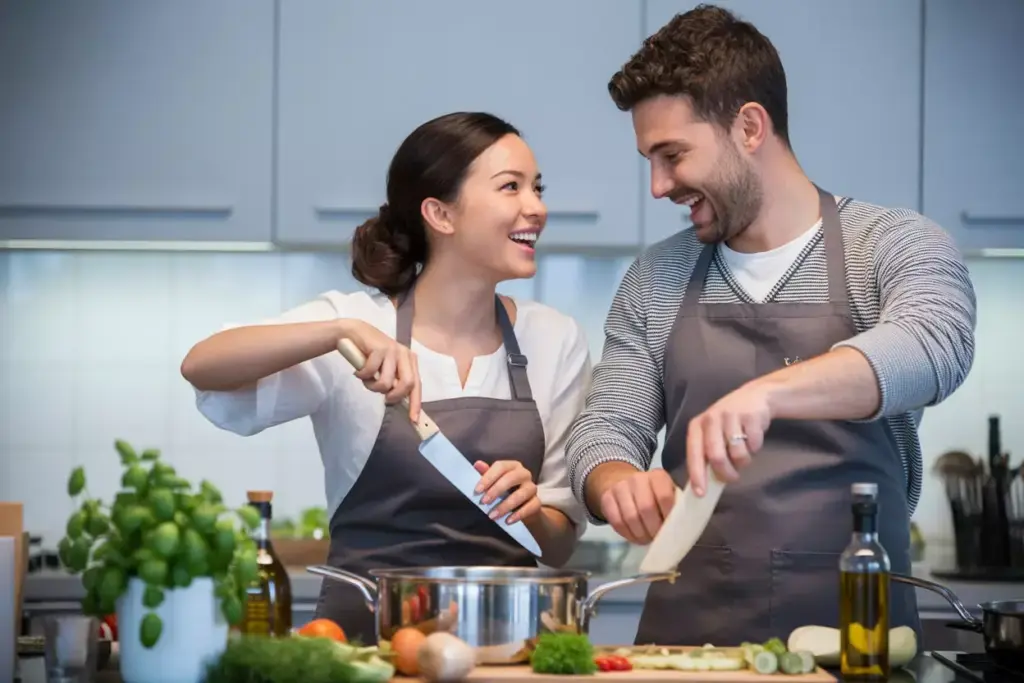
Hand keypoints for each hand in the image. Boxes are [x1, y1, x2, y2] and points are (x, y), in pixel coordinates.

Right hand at [340, 319, 421, 421]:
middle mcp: (405, 354)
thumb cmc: (371, 354)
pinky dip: (362, 376)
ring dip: (372, 386)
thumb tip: (399, 402)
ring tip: (366, 379)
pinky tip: (358, 370)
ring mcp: (392, 350)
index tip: (413, 420)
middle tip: (383, 398)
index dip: (415, 404)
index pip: (417, 385)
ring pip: (386, 382)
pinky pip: (371, 373)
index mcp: (410, 360)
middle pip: (407, 384)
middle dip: (394, 396)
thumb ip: (394, 381)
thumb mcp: (387, 368)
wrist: (354, 333)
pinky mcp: (379, 348)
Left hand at [472, 460, 540, 523]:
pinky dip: (519, 514)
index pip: (501, 466)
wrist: (522, 509)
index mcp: (512, 466)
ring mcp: (532, 488)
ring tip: (492, 516)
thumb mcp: (494, 482)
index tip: (477, 490)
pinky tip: (508, 521)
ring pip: (521, 494)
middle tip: (483, 502)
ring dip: (505, 505)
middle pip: (511, 478)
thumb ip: (486, 474)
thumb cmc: (505, 492)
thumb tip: (478, 464)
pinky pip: (531, 507)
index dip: (488, 477)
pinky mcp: (537, 502)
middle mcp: (524, 474)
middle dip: (496, 490)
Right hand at [599, 469, 676, 543]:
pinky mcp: (607, 498)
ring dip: (640, 534)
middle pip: (646, 508)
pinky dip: (627, 534)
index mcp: (658, 476)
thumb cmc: (654, 495)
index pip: (664, 497)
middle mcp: (638, 478)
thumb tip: (681, 528)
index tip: (671, 529)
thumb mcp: (669, 494)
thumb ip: (676, 507)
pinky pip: (617, 522)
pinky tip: (635, 537)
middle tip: (657, 538)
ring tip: (647, 539)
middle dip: (653, 529)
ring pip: (630, 517)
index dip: (668, 517)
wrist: (625, 483)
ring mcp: (620, 487)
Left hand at [687, 381, 771, 495]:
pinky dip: (756, 448)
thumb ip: (707, 452)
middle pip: (716, 456)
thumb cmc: (729, 422)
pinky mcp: (750, 415)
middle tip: (733, 477)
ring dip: (744, 460)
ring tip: (744, 453)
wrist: (755, 397)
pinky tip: (753, 438)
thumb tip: (705, 484)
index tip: (701, 493)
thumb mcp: (713, 434)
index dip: (697, 474)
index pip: (693, 453)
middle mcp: (711, 419)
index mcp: (697, 426)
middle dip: (726, 473)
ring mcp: (731, 415)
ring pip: (737, 453)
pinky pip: (754, 444)